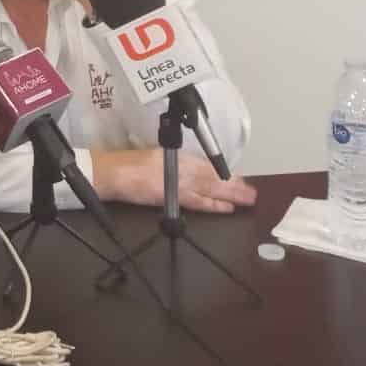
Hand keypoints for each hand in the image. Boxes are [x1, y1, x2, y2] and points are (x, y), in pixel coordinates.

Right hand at [92, 148, 257, 213]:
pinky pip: (197, 201)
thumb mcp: (157, 159)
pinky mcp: (171, 194)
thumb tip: (195, 176)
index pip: (207, 166)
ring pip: (210, 188)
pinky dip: (213, 205)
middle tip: (252, 193)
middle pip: (212, 177)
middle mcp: (181, 165)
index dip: (225, 174)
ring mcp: (177, 180)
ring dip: (230, 195)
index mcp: (178, 156)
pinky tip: (226, 208)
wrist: (113, 172)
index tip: (240, 179)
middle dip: (234, 185)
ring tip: (247, 200)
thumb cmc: (129, 165)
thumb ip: (176, 166)